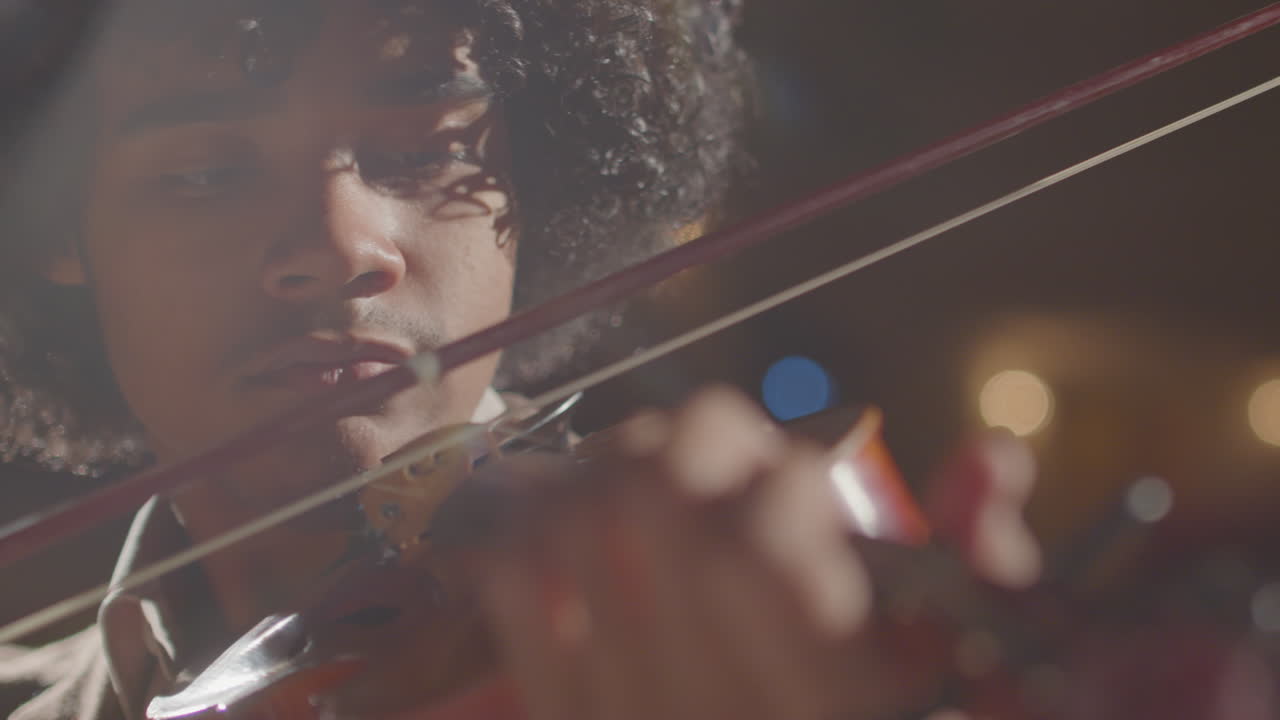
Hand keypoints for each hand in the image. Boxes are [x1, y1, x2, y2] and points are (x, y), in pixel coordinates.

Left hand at [456, 386, 1037, 719]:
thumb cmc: (877, 711)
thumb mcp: (961, 667)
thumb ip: (981, 568)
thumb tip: (991, 454)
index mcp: (827, 696)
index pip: (764, 539)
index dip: (788, 476)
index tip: (810, 479)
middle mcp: (712, 706)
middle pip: (654, 496)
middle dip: (692, 437)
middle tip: (720, 450)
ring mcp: (624, 715)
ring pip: (575, 517)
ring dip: (613, 463)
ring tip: (652, 471)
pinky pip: (513, 579)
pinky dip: (535, 522)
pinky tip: (578, 521)